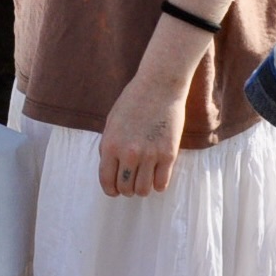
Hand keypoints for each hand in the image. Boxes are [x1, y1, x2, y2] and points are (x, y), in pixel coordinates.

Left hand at [98, 68, 188, 197]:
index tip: (114, 190)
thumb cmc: (133, 101)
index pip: (107, 181)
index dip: (110, 189)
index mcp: (111, 145)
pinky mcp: (168, 154)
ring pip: (143, 190)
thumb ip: (108, 146)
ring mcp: (150, 155)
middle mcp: (129, 153)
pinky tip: (156, 174)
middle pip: (126, 188)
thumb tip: (110, 169)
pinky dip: (158, 184)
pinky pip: (161, 183)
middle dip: (126, 188)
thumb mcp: (112, 122)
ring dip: (142, 188)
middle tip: (130, 181)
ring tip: (143, 178)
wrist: (159, 85)